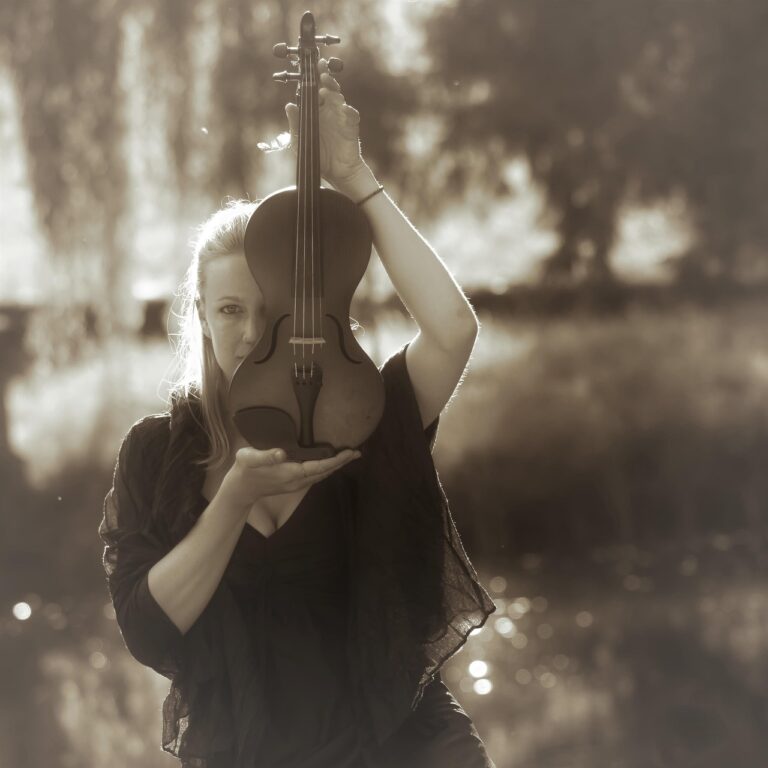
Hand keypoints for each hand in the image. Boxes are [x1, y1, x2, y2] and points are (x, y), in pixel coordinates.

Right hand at [220, 446, 360, 509]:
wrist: (240, 489)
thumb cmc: (245, 470)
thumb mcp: (250, 459)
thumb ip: (266, 456)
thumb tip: (282, 453)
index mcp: (291, 474)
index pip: (320, 467)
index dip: (337, 460)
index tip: (350, 452)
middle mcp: (298, 481)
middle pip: (325, 471)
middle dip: (342, 462)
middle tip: (358, 452)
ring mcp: (297, 484)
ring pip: (322, 474)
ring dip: (336, 465)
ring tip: (349, 456)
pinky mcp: (294, 483)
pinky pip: (315, 475)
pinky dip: (327, 468)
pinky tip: (331, 462)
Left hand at [285, 58, 378, 198]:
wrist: (336, 173)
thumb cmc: (317, 157)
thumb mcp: (300, 141)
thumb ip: (295, 124)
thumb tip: (289, 105)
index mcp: (316, 111)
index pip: (314, 91)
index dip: (313, 79)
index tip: (310, 68)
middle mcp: (329, 111)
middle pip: (329, 89)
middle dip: (326, 78)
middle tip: (321, 72)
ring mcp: (341, 117)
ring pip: (339, 98)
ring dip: (334, 92)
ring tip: (326, 89)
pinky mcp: (350, 127)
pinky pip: (351, 116)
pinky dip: (347, 111)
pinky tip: (343, 108)